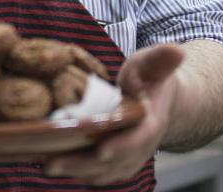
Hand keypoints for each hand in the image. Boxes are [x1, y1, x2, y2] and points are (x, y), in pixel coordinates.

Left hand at [44, 44, 183, 184]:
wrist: (158, 98)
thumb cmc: (150, 77)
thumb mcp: (153, 63)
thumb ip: (161, 59)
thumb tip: (176, 51)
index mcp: (152, 121)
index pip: (140, 138)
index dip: (123, 145)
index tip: (102, 150)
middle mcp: (142, 145)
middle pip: (116, 161)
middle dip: (85, 164)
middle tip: (52, 163)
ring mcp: (130, 156)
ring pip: (104, 171)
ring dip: (76, 171)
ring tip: (46, 166)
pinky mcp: (116, 161)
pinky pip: (98, 172)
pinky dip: (78, 172)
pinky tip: (53, 165)